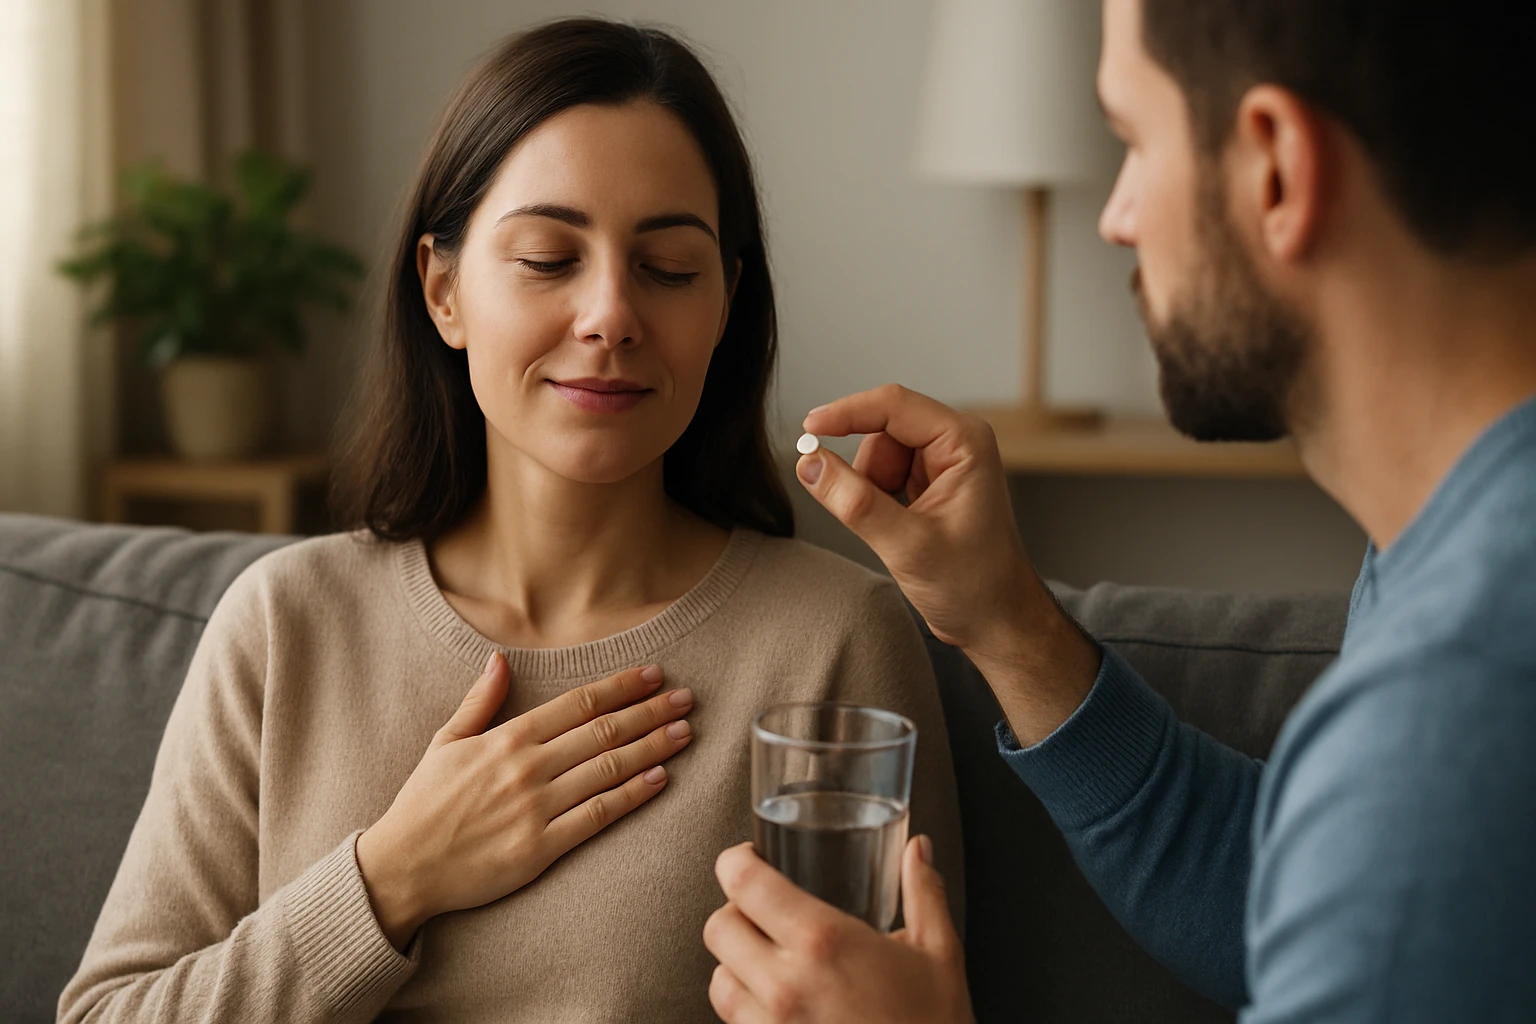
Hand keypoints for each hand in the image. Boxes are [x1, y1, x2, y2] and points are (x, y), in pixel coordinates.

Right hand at [356, 652, 693, 948]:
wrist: (402, 867)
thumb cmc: (423, 804)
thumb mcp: (445, 742)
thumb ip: (479, 702)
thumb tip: (499, 660)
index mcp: (507, 739)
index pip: (579, 704)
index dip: (621, 687)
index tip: (653, 675)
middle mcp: (528, 768)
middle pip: (604, 732)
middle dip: (651, 712)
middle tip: (687, 699)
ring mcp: (537, 808)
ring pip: (608, 769)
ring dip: (652, 747)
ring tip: (684, 733)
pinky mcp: (542, 848)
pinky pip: (598, 816)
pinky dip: (632, 795)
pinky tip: (659, 779)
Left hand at [704, 836, 973, 1023]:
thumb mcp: (940, 954)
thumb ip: (924, 893)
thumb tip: (918, 851)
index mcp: (823, 942)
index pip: (744, 883)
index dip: (735, 861)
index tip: (746, 859)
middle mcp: (786, 986)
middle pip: (718, 928)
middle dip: (735, 912)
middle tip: (761, 910)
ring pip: (718, 981)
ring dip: (735, 964)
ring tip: (767, 960)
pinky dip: (746, 1009)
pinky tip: (778, 1005)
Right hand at [797, 385, 1100, 744]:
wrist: (996, 622)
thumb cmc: (973, 586)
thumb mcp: (908, 546)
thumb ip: (856, 503)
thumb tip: (809, 463)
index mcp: (964, 442)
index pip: (893, 405)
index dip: (846, 413)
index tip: (807, 429)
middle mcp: (956, 443)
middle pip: (881, 430)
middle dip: (865, 472)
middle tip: (871, 517)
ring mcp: (942, 463)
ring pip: (876, 454)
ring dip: (869, 490)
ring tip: (897, 531)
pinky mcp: (929, 484)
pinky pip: (881, 475)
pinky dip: (875, 500)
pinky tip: (898, 530)